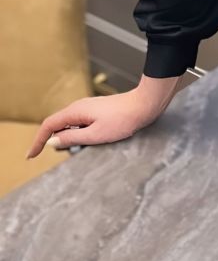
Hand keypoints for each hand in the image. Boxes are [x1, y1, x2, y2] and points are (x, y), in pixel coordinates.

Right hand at [25, 89, 169, 159]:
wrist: (144, 106)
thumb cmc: (122, 120)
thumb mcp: (94, 135)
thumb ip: (72, 138)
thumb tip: (53, 141)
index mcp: (75, 111)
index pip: (48, 125)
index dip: (38, 141)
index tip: (31, 155)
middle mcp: (79, 107)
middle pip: (57, 124)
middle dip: (53, 140)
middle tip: (55, 154)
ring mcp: (88, 108)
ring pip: (70, 124)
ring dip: (68, 138)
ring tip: (76, 149)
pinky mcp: (97, 111)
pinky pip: (80, 123)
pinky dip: (78, 134)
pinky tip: (89, 141)